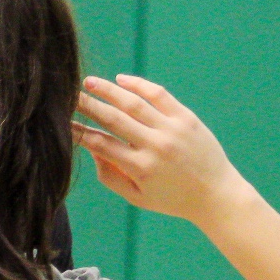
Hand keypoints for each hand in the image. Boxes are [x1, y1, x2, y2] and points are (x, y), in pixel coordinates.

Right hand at [74, 75, 252, 225]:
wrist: (216, 194)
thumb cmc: (172, 199)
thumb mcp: (136, 198)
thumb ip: (109, 176)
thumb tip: (91, 149)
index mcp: (140, 168)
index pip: (100, 144)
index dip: (78, 131)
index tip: (62, 122)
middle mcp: (155, 146)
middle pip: (113, 119)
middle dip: (87, 105)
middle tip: (68, 95)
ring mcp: (172, 129)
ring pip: (133, 102)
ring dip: (107, 90)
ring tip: (89, 82)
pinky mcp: (186, 118)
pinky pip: (158, 94)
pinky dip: (138, 85)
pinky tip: (121, 80)